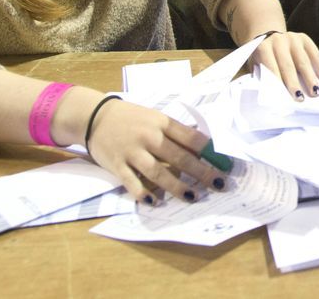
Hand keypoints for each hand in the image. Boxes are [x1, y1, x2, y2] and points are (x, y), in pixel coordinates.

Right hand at [86, 97, 225, 203]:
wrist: (94, 116)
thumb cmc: (131, 118)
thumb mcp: (154, 117)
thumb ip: (174, 132)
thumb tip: (201, 147)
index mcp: (162, 122)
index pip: (191, 138)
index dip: (210, 152)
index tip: (224, 164)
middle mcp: (149, 137)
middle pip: (180, 157)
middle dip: (201, 172)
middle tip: (218, 184)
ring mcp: (132, 151)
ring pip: (158, 172)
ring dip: (177, 187)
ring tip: (192, 197)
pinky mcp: (117, 164)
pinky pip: (132, 182)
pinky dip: (143, 193)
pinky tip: (154, 201)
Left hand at [249, 30, 318, 99]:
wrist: (269, 37)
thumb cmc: (263, 57)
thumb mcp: (257, 64)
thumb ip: (263, 75)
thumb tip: (274, 94)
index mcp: (263, 48)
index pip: (270, 67)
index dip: (277, 83)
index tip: (283, 98)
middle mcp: (278, 41)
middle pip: (287, 65)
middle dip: (294, 83)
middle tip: (301, 98)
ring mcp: (292, 38)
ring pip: (303, 60)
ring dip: (309, 77)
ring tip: (315, 91)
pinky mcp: (304, 38)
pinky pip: (314, 52)